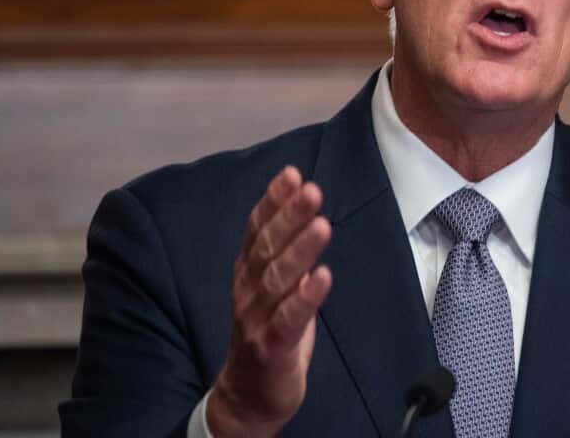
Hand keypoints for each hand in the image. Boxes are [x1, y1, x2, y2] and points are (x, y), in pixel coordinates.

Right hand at [208, 167, 332, 437]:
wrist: (249, 395)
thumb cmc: (269, 331)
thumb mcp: (274, 286)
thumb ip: (282, 250)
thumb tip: (304, 206)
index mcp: (247, 271)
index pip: (257, 229)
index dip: (272, 201)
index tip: (291, 174)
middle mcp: (247, 290)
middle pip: (267, 248)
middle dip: (289, 217)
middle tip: (311, 190)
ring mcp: (255, 319)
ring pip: (277, 280)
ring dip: (300, 251)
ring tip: (321, 224)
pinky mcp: (269, 347)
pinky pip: (287, 319)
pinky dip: (305, 298)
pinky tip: (322, 277)